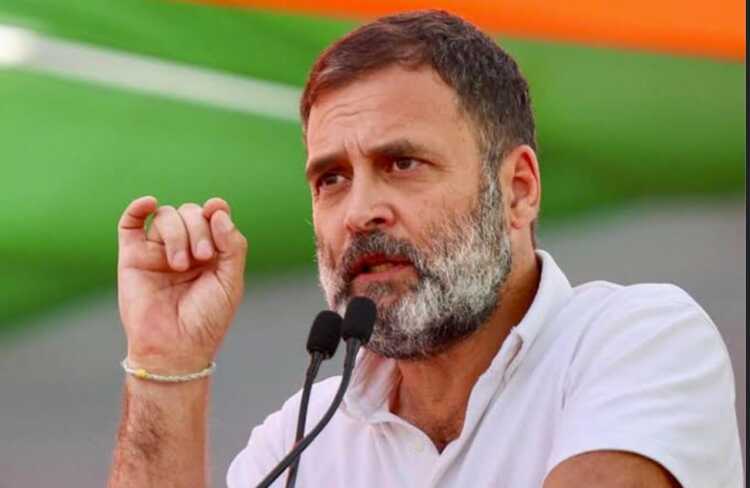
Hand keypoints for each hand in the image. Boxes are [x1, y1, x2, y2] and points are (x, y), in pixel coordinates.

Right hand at [117, 196, 246, 372]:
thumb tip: (217, 209)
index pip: (213, 217)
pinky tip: (149, 203)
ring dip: (177, 233)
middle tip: (202, 257)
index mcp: (211, 253)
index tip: (217, 212)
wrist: (175, 349)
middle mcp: (185, 248)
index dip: (216, 211)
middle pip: (191, 213)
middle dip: (199, 228)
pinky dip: (138, 208)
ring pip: (166, 216)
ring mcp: (158, 251)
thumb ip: (232, 245)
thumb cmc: (206, 320)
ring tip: (180, 265)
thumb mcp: (231, 281)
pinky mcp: (133, 257)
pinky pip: (130, 224)